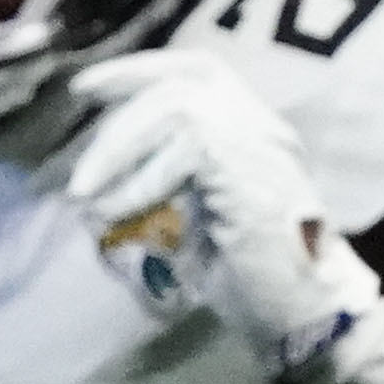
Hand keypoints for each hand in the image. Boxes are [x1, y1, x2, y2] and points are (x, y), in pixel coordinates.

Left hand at [63, 52, 383, 377]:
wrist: (306, 313)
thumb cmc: (254, 278)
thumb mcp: (196, 220)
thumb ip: (162, 187)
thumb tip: (98, 183)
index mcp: (253, 130)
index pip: (196, 72)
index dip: (138, 71)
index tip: (86, 87)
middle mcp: (262, 126)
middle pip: (181, 82)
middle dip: (117, 108)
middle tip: (77, 162)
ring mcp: (262, 143)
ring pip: (177, 107)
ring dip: (118, 148)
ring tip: (85, 194)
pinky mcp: (253, 169)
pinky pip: (185, 150)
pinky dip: (140, 183)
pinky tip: (118, 213)